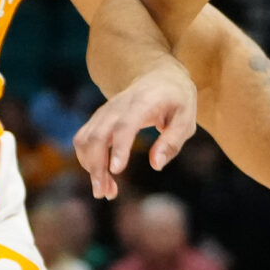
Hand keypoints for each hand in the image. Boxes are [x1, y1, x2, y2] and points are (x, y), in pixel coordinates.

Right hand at [72, 61, 199, 198]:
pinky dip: (88, 161)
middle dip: (96, 166)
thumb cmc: (176, 100)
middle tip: (105, 194)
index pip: (125, 125)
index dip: (118, 147)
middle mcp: (117, 106)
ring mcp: (105, 112)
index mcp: (143, 103)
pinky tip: (103, 178)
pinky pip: (83, 140)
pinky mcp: (98, 119)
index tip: (116, 171)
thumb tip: (155, 165)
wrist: (158, 76)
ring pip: (85, 139)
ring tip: (106, 191)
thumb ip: (172, 141)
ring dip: (90, 167)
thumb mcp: (186, 119)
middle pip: (97, 136)